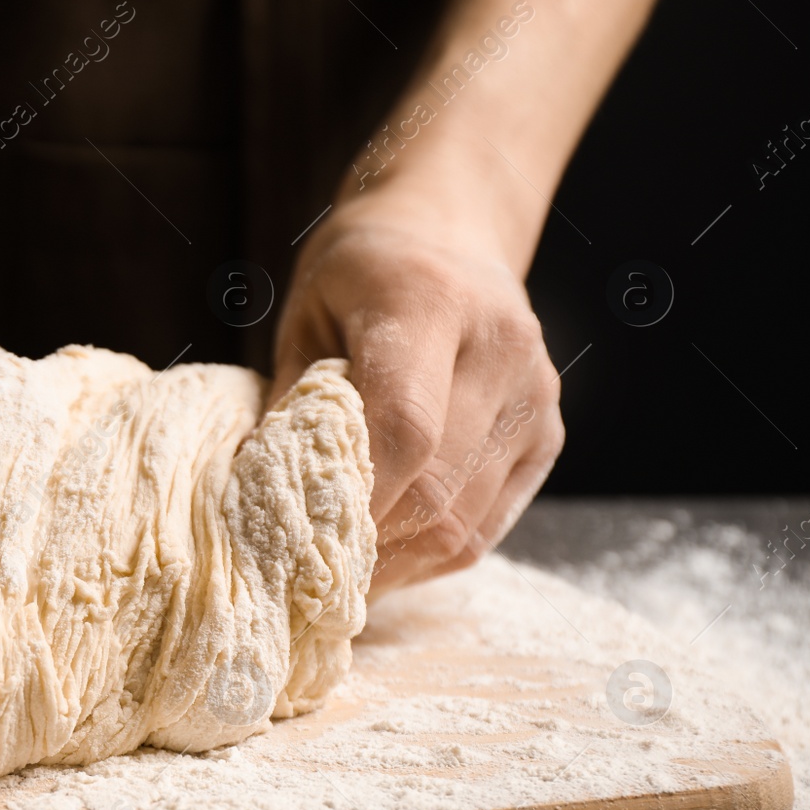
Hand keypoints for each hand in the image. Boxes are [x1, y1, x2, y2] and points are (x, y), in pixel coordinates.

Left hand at [271, 193, 563, 590]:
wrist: (449, 230)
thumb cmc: (358, 274)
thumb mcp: (304, 314)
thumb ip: (291, 403)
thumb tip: (261, 501)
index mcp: (428, 300)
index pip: (403, 425)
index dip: (352, 499)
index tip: (298, 542)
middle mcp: (499, 346)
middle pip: (435, 485)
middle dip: (365, 545)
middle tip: (304, 580)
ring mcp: (535, 394)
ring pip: (464, 520)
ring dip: (396, 564)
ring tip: (339, 579)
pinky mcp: (548, 433)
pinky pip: (489, 526)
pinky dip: (431, 555)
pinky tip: (387, 560)